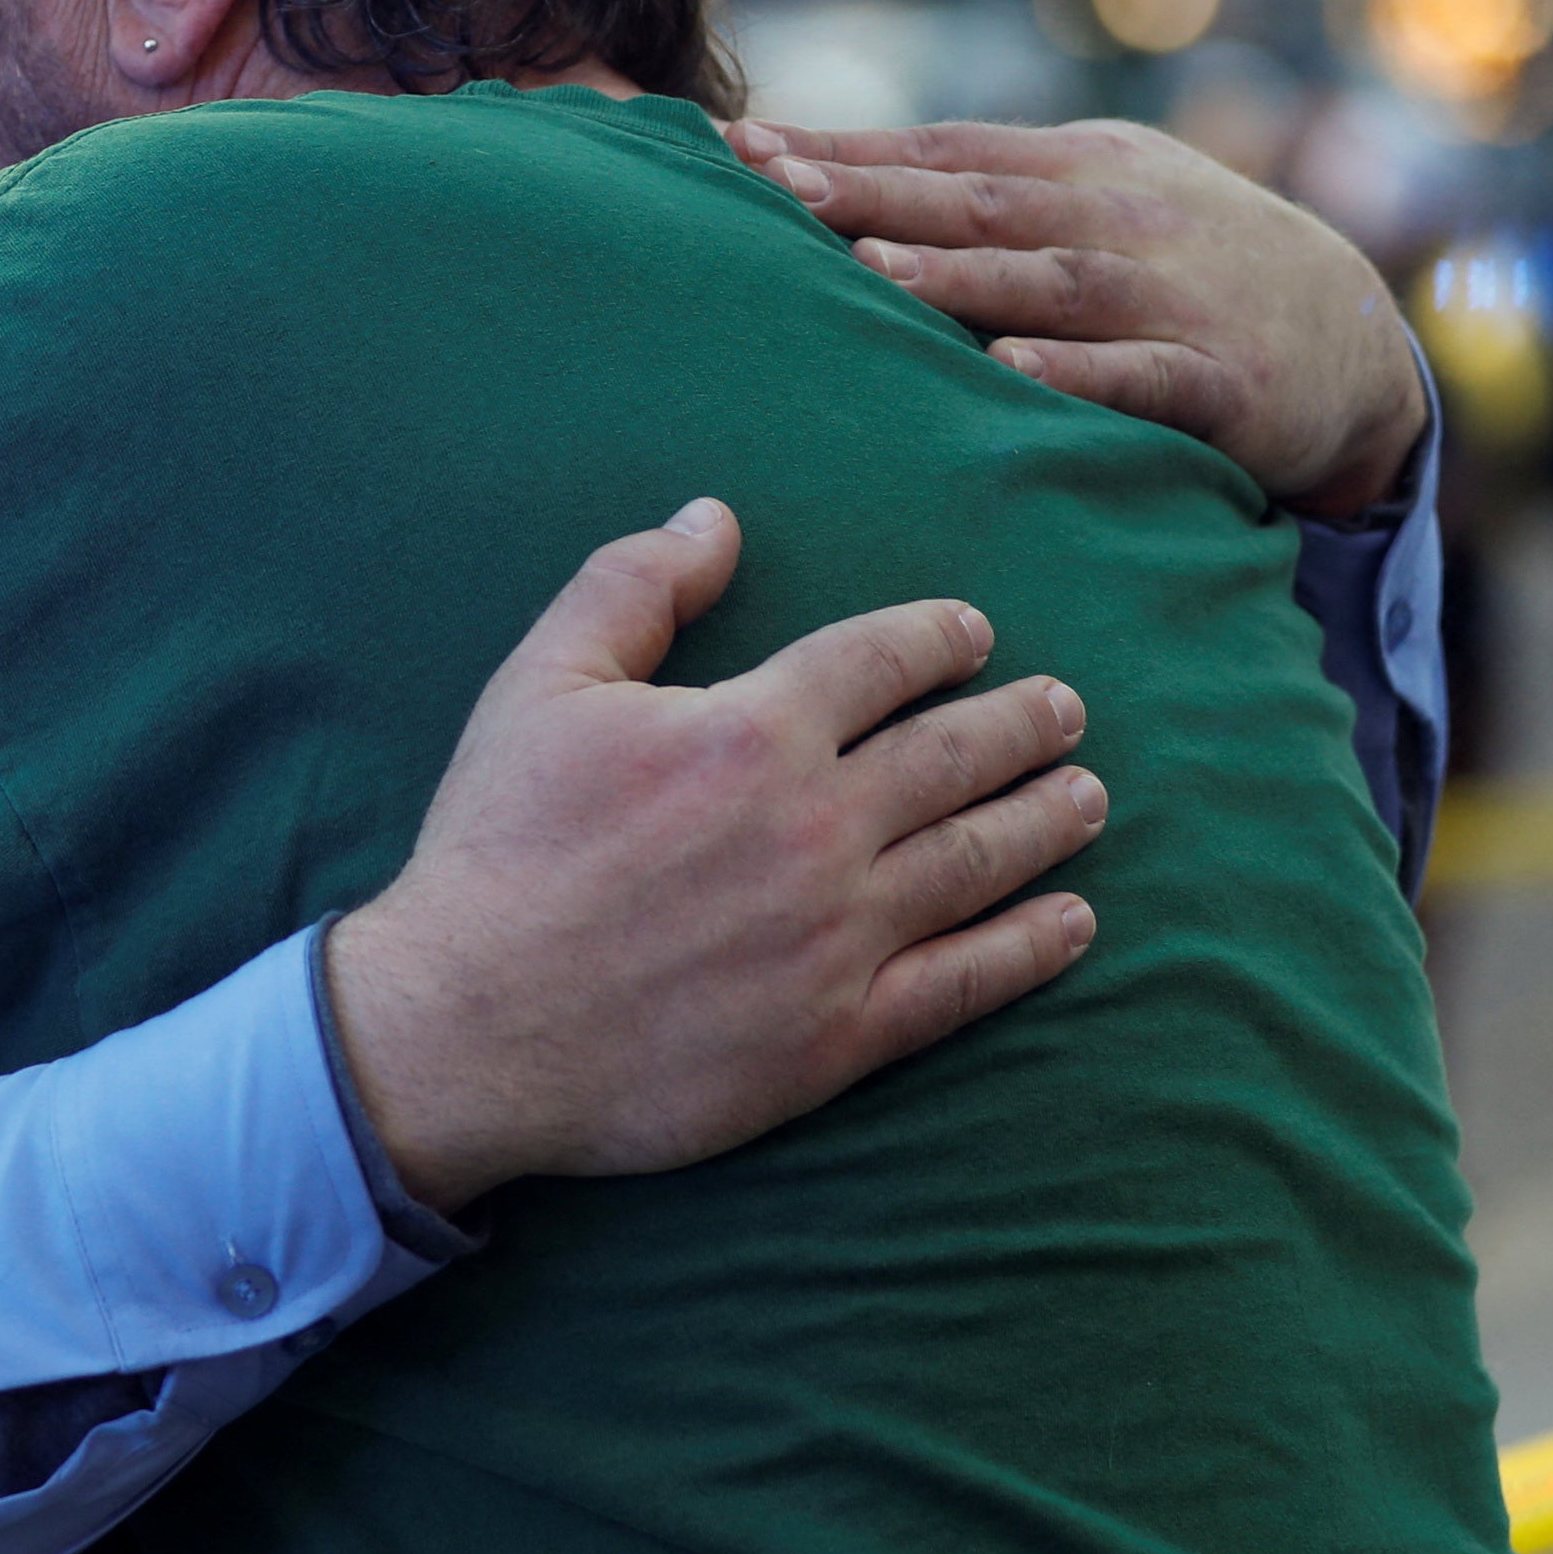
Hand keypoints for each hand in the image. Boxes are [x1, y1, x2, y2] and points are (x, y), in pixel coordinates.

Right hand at [323, 500, 1107, 1216]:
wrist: (465, 1025)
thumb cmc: (496, 847)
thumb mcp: (540, 687)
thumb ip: (632, 587)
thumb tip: (715, 517)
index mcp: (753, 731)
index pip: (882, 661)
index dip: (939, 639)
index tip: (974, 636)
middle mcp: (816, 827)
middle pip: (956, 756)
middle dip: (1022, 723)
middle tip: (1063, 710)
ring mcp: (838, 937)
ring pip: (979, 861)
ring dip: (1045, 820)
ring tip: (1087, 795)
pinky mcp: (837, 1036)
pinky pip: (964, 984)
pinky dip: (1031, 948)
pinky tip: (1072, 923)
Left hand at [727, 116, 1428, 520]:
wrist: (1357, 339)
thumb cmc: (1193, 268)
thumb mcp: (1109, 201)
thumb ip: (1000, 191)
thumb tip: (854, 184)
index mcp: (1083, 167)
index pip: (945, 150)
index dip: (846, 149)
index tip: (742, 149)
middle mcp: (1120, 216)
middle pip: (980, 200)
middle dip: (874, 193)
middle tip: (774, 189)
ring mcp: (1173, 295)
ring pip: (1050, 279)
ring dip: (960, 275)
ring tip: (871, 269)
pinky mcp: (1220, 380)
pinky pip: (1141, 374)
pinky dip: (1078, 368)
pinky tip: (1012, 365)